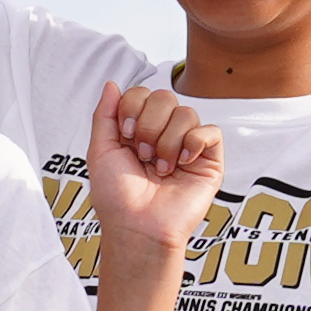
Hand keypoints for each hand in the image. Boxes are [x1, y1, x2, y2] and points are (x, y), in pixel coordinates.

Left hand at [81, 78, 224, 271]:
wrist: (137, 226)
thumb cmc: (117, 196)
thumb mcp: (100, 151)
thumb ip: (105, 115)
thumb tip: (112, 84)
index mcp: (138, 129)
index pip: (142, 93)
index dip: (133, 108)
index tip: (126, 135)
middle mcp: (163, 133)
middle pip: (165, 97)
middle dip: (149, 125)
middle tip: (142, 155)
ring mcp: (188, 145)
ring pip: (187, 113)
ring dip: (167, 141)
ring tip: (159, 167)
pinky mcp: (209, 158)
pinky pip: (211, 130)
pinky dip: (193, 143)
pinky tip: (181, 163)